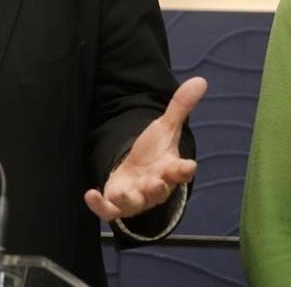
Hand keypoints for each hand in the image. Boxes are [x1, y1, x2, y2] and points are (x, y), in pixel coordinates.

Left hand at [83, 76, 206, 221]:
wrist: (137, 175)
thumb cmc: (155, 154)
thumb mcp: (165, 128)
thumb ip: (180, 107)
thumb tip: (200, 80)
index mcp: (170, 169)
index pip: (181, 171)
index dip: (185, 169)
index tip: (189, 166)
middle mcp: (155, 187)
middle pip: (159, 191)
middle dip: (156, 187)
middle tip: (154, 182)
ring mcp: (136, 197)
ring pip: (135, 203)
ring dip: (130, 199)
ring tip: (122, 194)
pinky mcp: (117, 204)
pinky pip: (110, 211)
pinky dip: (100, 206)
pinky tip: (90, 194)